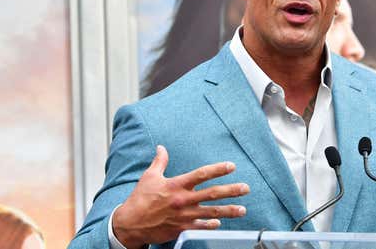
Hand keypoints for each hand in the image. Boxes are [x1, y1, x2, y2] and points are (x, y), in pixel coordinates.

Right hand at [113, 145, 249, 247]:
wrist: (130, 224)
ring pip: (211, 212)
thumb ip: (159, 161)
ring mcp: (184, 216)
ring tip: (243, 209)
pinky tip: (221, 223)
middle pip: (212, 194)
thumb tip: (161, 147)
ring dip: (229, 211)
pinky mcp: (181, 229)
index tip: (231, 166)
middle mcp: (183, 200)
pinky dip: (211, 225)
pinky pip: (200, 227)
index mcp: (176, 185)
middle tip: (245, 188)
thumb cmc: (139, 199)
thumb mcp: (149, 177)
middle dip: (231, 191)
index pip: (202, 174)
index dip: (218, 169)